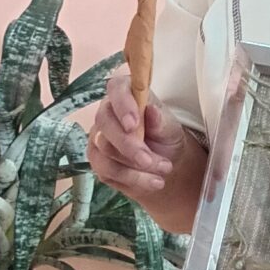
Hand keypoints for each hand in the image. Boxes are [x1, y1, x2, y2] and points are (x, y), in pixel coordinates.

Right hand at [89, 73, 187, 197]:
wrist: (164, 164)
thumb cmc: (166, 138)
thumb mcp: (171, 128)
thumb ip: (160, 120)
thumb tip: (152, 110)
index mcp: (126, 94)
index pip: (116, 88)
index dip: (122, 105)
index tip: (133, 124)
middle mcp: (107, 113)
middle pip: (105, 123)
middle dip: (128, 145)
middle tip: (150, 160)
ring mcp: (98, 137)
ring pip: (105, 150)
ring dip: (136, 165)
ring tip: (164, 169)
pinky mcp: (97, 160)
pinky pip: (107, 170)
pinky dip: (133, 178)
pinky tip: (153, 181)